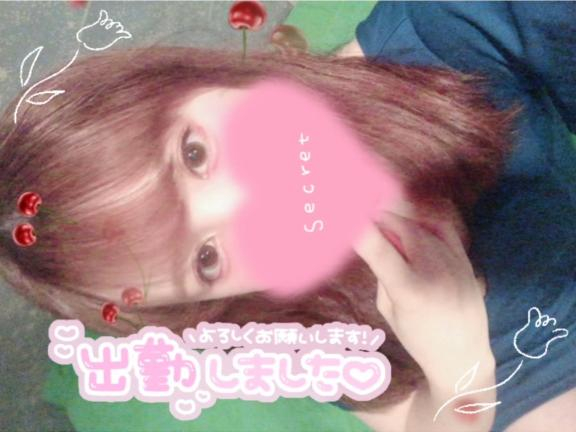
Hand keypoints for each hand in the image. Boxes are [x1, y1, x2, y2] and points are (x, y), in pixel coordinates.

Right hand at [354, 212, 493, 386]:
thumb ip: (381, 275)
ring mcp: (452, 261)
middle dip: (377, 220)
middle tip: (362, 220)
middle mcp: (432, 270)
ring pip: (418, 225)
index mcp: (408, 290)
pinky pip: (441, 228)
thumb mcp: (388, 311)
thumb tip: (374, 245)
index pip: (377, 248)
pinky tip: (412, 228)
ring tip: (384, 226)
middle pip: (399, 227)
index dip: (359, 228)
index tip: (344, 218)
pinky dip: (422, 222)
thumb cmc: (419, 340)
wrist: (463, 354)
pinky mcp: (465, 259)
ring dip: (397, 222)